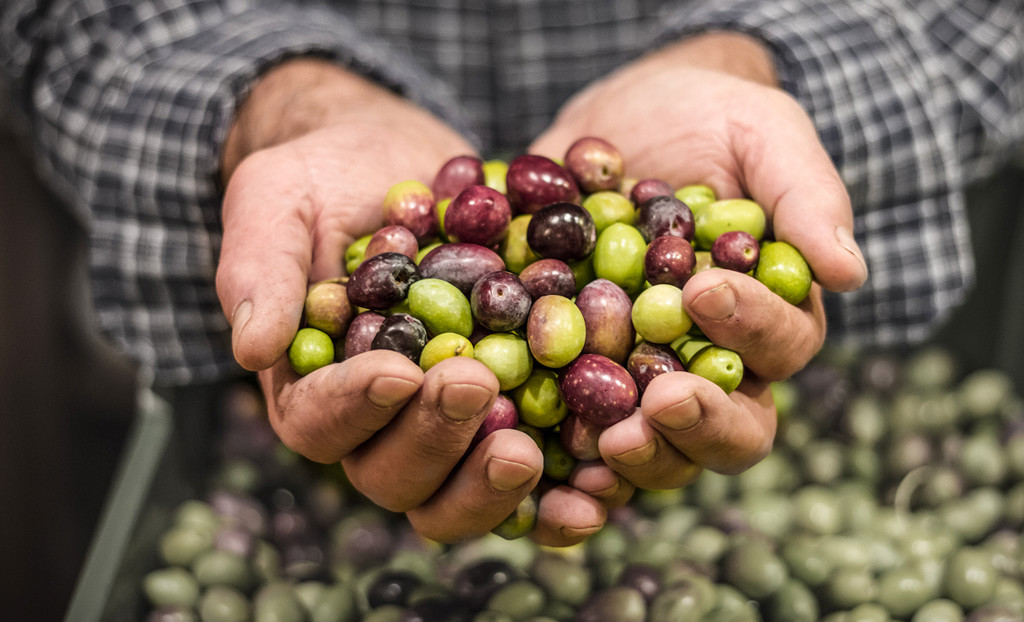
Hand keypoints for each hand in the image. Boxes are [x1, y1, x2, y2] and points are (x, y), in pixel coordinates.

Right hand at [214, 59, 555, 542]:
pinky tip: (596, 491)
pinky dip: (559, 496)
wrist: (403, 164)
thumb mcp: (278, 199)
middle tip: (476, 386)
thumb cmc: (327, 178)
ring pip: (458, 493)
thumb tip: (250, 347)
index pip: (319, 422)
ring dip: (491, 483)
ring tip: (528, 447)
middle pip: (393, 475)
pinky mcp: (512, 415)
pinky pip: (534, 478)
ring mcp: (447, 430)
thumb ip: (260, 267)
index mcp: (313, 386)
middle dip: (433, 439)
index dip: (356, 407)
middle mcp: (378, 426)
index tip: (398, 371)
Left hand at [531, 33, 867, 488]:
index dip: (749, 328)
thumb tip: (849, 273)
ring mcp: (645, 381)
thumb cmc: (707, 119)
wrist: (618, 120)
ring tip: (604, 438)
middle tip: (659, 402)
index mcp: (771, 316)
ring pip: (662, 451)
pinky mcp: (578, 381)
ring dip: (640, 455)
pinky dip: (568, 466)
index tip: (703, 291)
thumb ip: (806, 195)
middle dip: (700, 423)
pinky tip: (549, 468)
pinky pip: (579, 441)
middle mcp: (716, 365)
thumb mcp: (761, 132)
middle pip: (733, 429)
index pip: (781, 347)